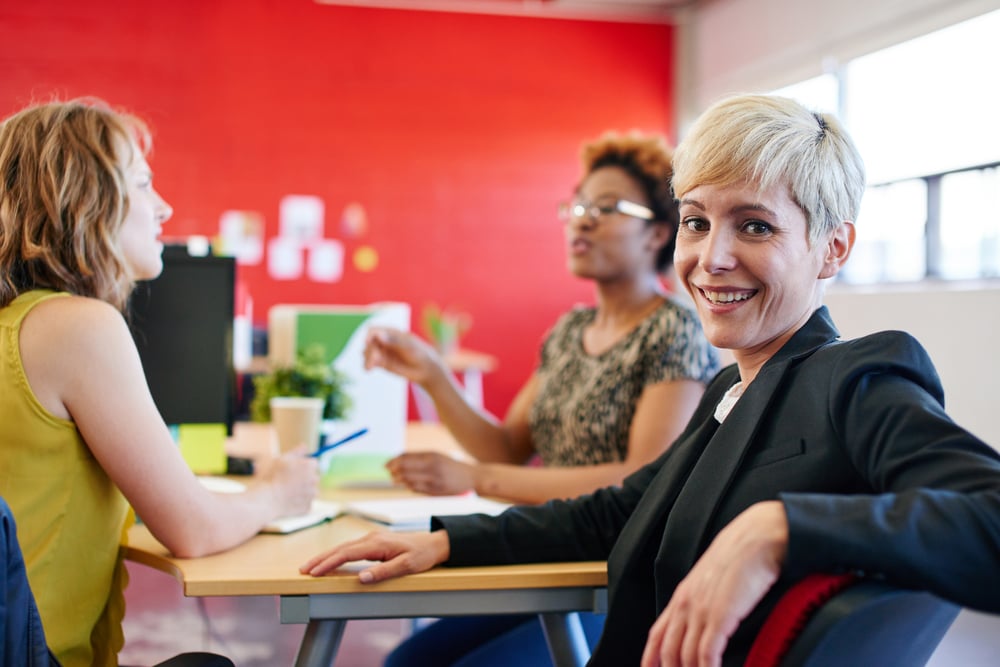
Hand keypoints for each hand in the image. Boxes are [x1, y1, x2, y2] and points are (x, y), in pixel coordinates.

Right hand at [256, 447, 319, 517]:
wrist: (266, 499)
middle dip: (305, 478)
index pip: (313, 463)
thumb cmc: (272, 477)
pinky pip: (306, 503)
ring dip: (304, 490)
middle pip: (313, 477)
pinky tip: (288, 501)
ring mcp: (312, 495)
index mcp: (310, 466)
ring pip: (311, 490)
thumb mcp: (282, 459)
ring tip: (288, 492)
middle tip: (289, 481)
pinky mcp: (308, 507)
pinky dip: (299, 502)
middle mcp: (315, 480)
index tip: (293, 470)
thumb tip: (305, 446)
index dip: (303, 466)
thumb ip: (297, 452)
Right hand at [300, 529, 450, 582]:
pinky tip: (330, 560)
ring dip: (326, 556)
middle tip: (303, 570)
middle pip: (340, 548)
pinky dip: (337, 554)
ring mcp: (371, 538)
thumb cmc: (421, 555)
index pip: (346, 554)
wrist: (433, 543)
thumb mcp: (407, 567)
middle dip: (320, 559)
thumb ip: (384, 572)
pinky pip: (350, 548)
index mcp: (377, 543)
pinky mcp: (373, 542)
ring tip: (311, 566)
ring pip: (343, 547)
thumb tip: (361, 578)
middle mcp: (371, 538)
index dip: (328, 563)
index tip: (314, 572)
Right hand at [363, 327, 443, 387]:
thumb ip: (394, 341)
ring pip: (367, 353)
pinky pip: (370, 362)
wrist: (426, 369)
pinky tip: (368, 369)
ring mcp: (382, 351)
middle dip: (370, 351)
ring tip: (370, 367)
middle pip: (369, 343)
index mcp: (391, 332)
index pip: (373, 330)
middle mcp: (384, 341)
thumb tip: (379, 335)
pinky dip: (367, 365)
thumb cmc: (420, 354)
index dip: (368, 335)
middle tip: (375, 360)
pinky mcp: (381, 363)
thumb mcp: (409, 347)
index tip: (368, 342)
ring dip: (367, 358)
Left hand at [386, 451, 475, 495]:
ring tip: (395, 479)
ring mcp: (434, 479)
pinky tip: (408, 485)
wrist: (472, 477)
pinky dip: (409, 486)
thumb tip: (399, 460)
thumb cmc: (450, 466)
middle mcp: (432, 466)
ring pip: (409, 480)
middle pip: (406, 468)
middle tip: (389, 473)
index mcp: (431, 455)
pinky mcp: (436, 491)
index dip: (394, 461)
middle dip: (394, 471)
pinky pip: (417, 489)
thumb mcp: (436, 456)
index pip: (406, 457)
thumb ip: (419, 458)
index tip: (386, 465)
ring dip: (400, 480)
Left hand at [640, 501, 788, 666]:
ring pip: (685, 656)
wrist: (758, 537)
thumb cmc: (741, 554)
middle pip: (668, 651)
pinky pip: (707, 654)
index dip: (651, 659)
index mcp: (682, 595)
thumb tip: (706, 621)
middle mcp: (687, 604)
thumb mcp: (712, 578)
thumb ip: (703, 599)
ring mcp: (701, 610)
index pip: (656, 635)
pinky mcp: (720, 616)